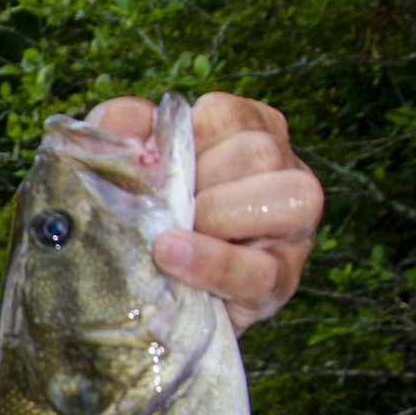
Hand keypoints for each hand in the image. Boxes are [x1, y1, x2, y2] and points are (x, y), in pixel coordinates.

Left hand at [89, 93, 322, 336]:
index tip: (149, 167)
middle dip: (197, 182)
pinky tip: (172, 257)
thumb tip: (126, 124)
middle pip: (258, 153)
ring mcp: (294, 229)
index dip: (180, 141)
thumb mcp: (128, 166)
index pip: (225, 115)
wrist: (142, 299)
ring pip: (287, 199)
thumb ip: (121, 128)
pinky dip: (213, 263)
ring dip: (216, 215)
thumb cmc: (145, 218)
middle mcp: (286, 171)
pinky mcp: (281, 282)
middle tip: (158, 209)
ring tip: (167, 237)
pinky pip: (261, 271)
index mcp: (251, 132)